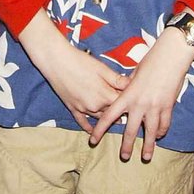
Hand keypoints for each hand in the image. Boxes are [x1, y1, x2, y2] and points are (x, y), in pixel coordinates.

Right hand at [20, 11, 125, 133]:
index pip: (123, 105)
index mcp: (105, 95)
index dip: (131, 103)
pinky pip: (82, 121)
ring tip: (118, 120)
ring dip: (108, 118)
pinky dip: (88, 127)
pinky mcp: (72, 108)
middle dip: (121, 111)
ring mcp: (82, 109)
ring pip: (99, 117)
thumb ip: (118, 80)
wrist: (56, 61)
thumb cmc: (80, 61)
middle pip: (113, 112)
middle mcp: (95, 106)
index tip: (137, 102)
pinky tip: (93, 131)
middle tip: (130, 111)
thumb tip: (134, 86)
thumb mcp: (102, 68)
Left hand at [89, 26, 193, 160]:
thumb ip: (128, 86)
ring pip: (150, 132)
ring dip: (148, 146)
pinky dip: (162, 131)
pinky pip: (164, 124)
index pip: (109, 116)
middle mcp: (139, 104)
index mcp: (127, 95)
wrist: (171, 56)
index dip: (99, 130)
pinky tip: (159, 136)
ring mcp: (155, 107)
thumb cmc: (151, 60)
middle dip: (127, 146)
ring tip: (146, 157)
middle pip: (130, 130)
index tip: (93, 140)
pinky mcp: (168, 106)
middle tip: (124, 157)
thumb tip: (124, 91)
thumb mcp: (135, 73)